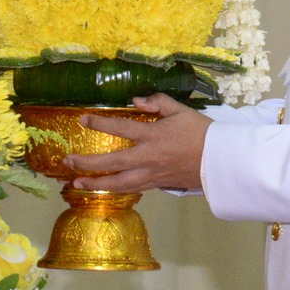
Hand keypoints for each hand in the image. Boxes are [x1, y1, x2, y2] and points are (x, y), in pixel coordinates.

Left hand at [64, 95, 209, 193]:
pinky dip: (116, 189)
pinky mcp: (158, 185)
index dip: (99, 123)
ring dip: (96, 184)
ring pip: (119, 183)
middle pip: (112, 162)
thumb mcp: (182, 111)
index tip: (82, 120)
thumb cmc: (202, 133)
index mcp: (153, 135)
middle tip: (68, 162)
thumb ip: (158, 102)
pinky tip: (106, 188)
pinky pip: (133, 189)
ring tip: (77, 184)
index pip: (121, 127)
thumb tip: (135, 100)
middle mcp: (149, 157)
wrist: (221, 160)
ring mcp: (152, 174)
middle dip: (88, 163)